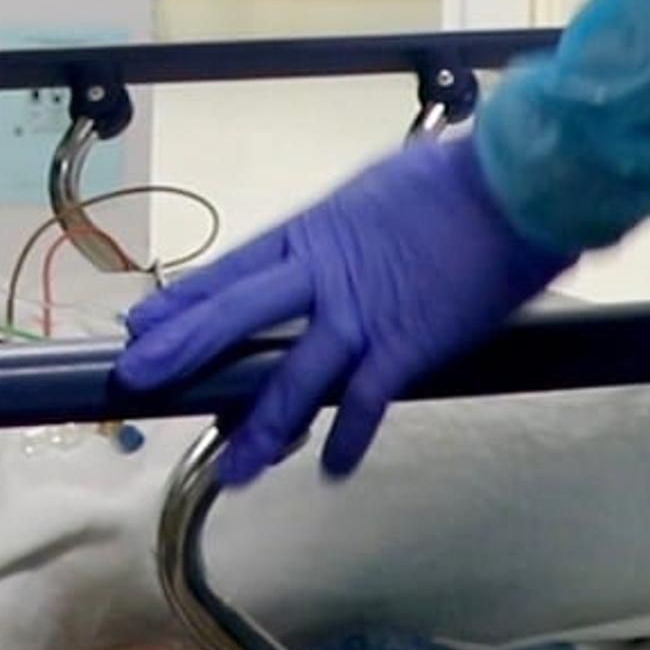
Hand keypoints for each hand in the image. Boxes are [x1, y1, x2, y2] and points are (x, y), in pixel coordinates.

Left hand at [114, 134, 575, 483]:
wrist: (514, 182)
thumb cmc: (457, 180)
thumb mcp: (377, 193)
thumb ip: (347, 232)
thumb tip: (334, 249)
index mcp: (312, 232)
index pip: (230, 271)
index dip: (184, 302)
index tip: (143, 325)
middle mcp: (322, 274)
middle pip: (235, 316)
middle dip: (182, 351)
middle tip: (134, 380)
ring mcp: (361, 313)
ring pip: (292, 376)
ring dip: (261, 426)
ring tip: (234, 467)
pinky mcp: (406, 344)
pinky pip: (365, 400)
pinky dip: (348, 436)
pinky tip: (331, 469)